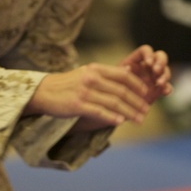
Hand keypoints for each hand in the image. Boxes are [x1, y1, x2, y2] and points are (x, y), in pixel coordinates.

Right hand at [27, 63, 151, 128]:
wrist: (43, 91)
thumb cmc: (68, 83)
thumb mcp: (87, 72)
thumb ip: (107, 73)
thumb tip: (129, 71)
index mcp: (96, 69)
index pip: (123, 75)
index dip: (137, 85)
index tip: (147, 93)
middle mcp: (91, 78)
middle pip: (121, 91)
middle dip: (137, 102)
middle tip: (146, 111)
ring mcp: (84, 92)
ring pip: (113, 102)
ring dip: (129, 112)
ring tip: (139, 120)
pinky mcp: (77, 105)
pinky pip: (99, 111)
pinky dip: (112, 117)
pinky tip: (121, 122)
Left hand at [119, 44, 171, 103]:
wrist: (115, 108)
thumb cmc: (111, 90)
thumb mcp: (113, 80)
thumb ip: (120, 73)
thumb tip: (128, 68)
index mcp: (135, 60)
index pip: (145, 50)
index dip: (149, 54)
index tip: (148, 63)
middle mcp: (147, 67)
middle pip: (160, 56)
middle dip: (161, 62)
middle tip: (156, 71)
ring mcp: (154, 78)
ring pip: (165, 70)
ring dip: (165, 75)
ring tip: (159, 83)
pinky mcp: (158, 90)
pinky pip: (167, 86)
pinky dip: (168, 88)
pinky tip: (166, 92)